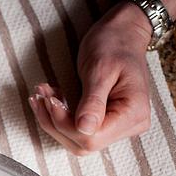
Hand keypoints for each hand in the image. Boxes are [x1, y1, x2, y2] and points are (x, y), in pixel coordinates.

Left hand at [29, 1, 152, 155]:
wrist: (123, 32)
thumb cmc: (114, 44)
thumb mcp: (101, 70)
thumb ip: (93, 102)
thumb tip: (85, 129)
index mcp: (133, 114)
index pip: (92, 137)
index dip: (65, 124)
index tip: (50, 100)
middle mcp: (129, 125)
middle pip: (83, 143)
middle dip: (56, 122)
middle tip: (41, 96)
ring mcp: (118, 126)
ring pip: (76, 140)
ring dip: (53, 121)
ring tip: (42, 95)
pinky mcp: (106, 122)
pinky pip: (78, 130)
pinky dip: (60, 118)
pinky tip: (50, 100)